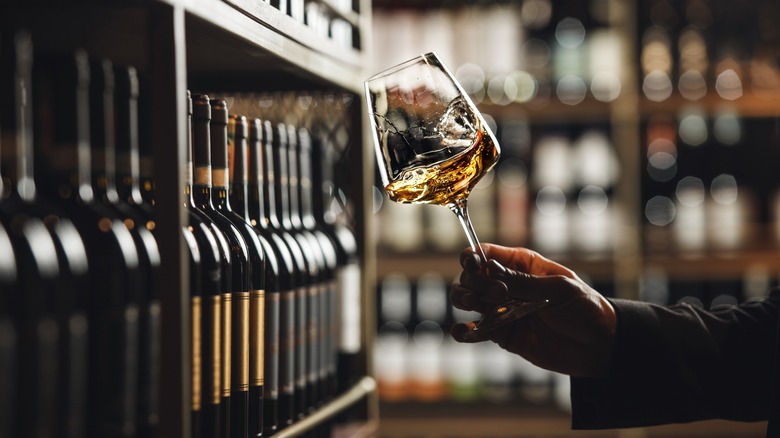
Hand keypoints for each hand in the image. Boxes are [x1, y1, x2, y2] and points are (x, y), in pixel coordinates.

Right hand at [450, 244, 615, 377]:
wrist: (598, 346)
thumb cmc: (584, 308)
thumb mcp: (558, 289)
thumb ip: (522, 282)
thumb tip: (489, 269)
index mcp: (521, 264)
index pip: (485, 253)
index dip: (472, 256)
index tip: (471, 265)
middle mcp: (506, 284)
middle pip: (472, 276)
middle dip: (474, 281)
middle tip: (498, 294)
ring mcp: (501, 309)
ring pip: (467, 300)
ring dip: (462, 300)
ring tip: (475, 305)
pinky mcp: (501, 334)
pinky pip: (475, 332)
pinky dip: (463, 332)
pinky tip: (464, 332)